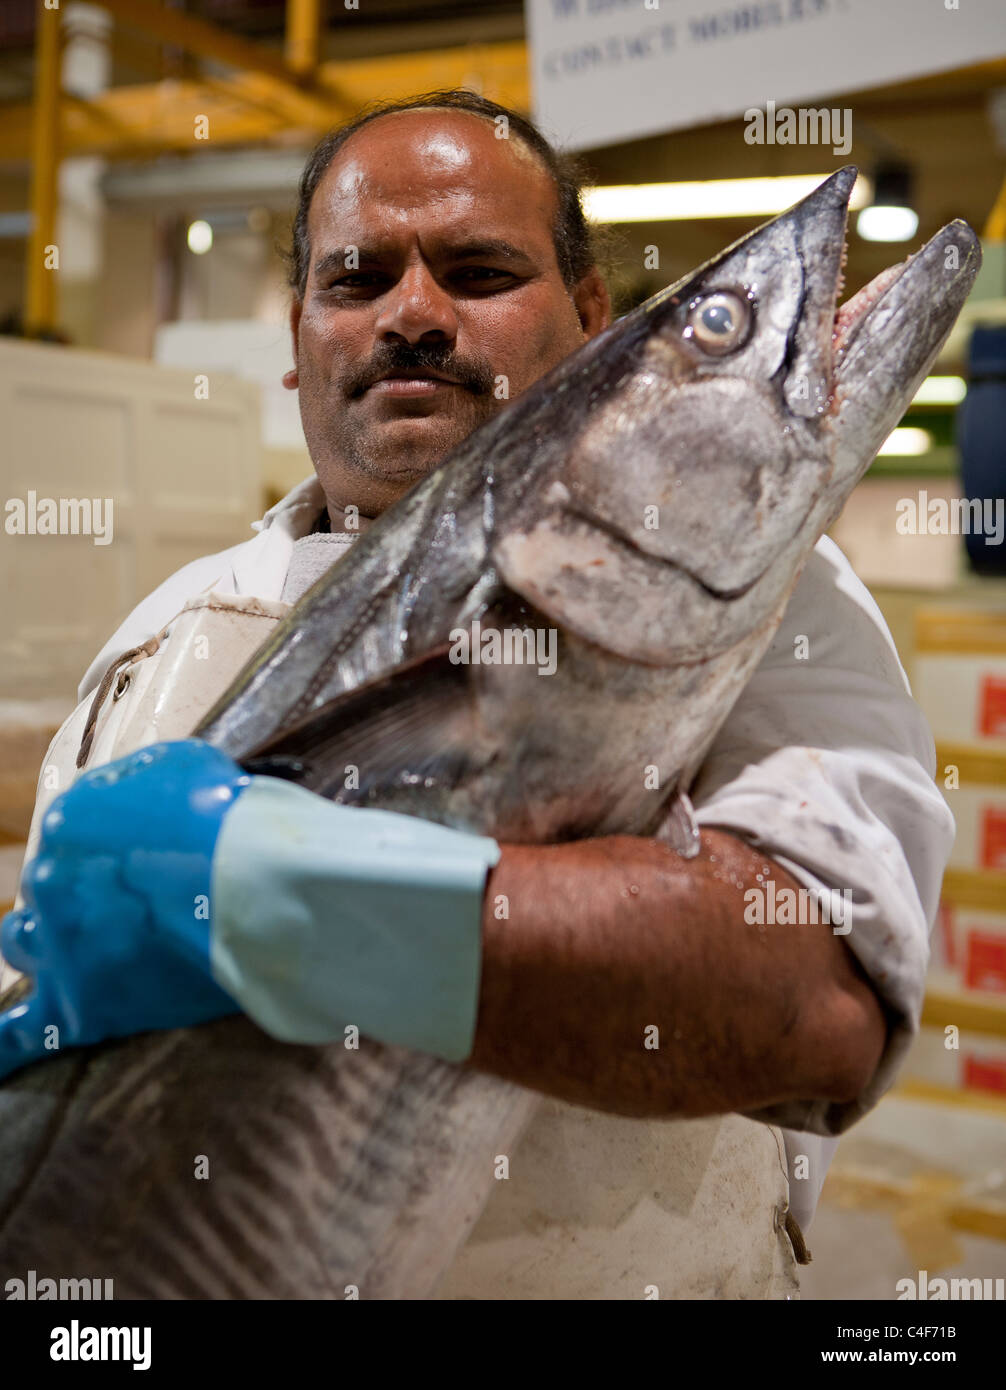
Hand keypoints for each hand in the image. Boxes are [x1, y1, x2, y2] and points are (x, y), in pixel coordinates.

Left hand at [0, 740, 248, 1079]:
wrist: (252, 886)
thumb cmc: (225, 821)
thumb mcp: (183, 763)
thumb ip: (141, 781)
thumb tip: (137, 797)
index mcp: (69, 821)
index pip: (75, 833)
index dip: (115, 847)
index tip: (150, 853)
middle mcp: (48, 882)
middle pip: (46, 890)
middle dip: (76, 894)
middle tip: (125, 902)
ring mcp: (58, 947)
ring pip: (22, 946)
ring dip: (48, 943)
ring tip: (86, 949)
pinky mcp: (79, 1007)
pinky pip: (17, 1036)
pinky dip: (3, 1049)